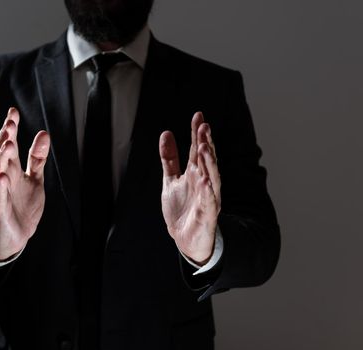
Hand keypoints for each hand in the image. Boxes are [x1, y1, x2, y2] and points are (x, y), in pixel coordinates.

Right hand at [0, 108, 50, 260]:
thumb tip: (44, 133)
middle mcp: (1, 179)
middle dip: (4, 140)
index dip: (9, 129)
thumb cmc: (23, 205)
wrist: (16, 236)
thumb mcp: (35, 179)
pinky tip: (3, 177)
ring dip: (1, 159)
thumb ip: (37, 158)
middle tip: (11, 124)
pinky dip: (0, 189)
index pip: (7, 145)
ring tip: (9, 145)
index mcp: (10, 169)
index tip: (13, 112)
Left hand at [159, 112, 220, 264]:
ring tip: (206, 147)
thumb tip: (166, 133)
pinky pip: (209, 203)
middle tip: (204, 126)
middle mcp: (204, 183)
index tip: (198, 115)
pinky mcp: (207, 216)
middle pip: (207, 161)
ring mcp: (207, 199)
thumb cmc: (182, 209)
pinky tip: (205, 180)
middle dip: (207, 143)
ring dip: (210, 163)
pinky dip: (208, 192)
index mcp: (195, 174)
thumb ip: (169, 158)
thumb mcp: (171, 180)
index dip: (198, 133)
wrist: (185, 239)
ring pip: (212, 178)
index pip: (198, 150)